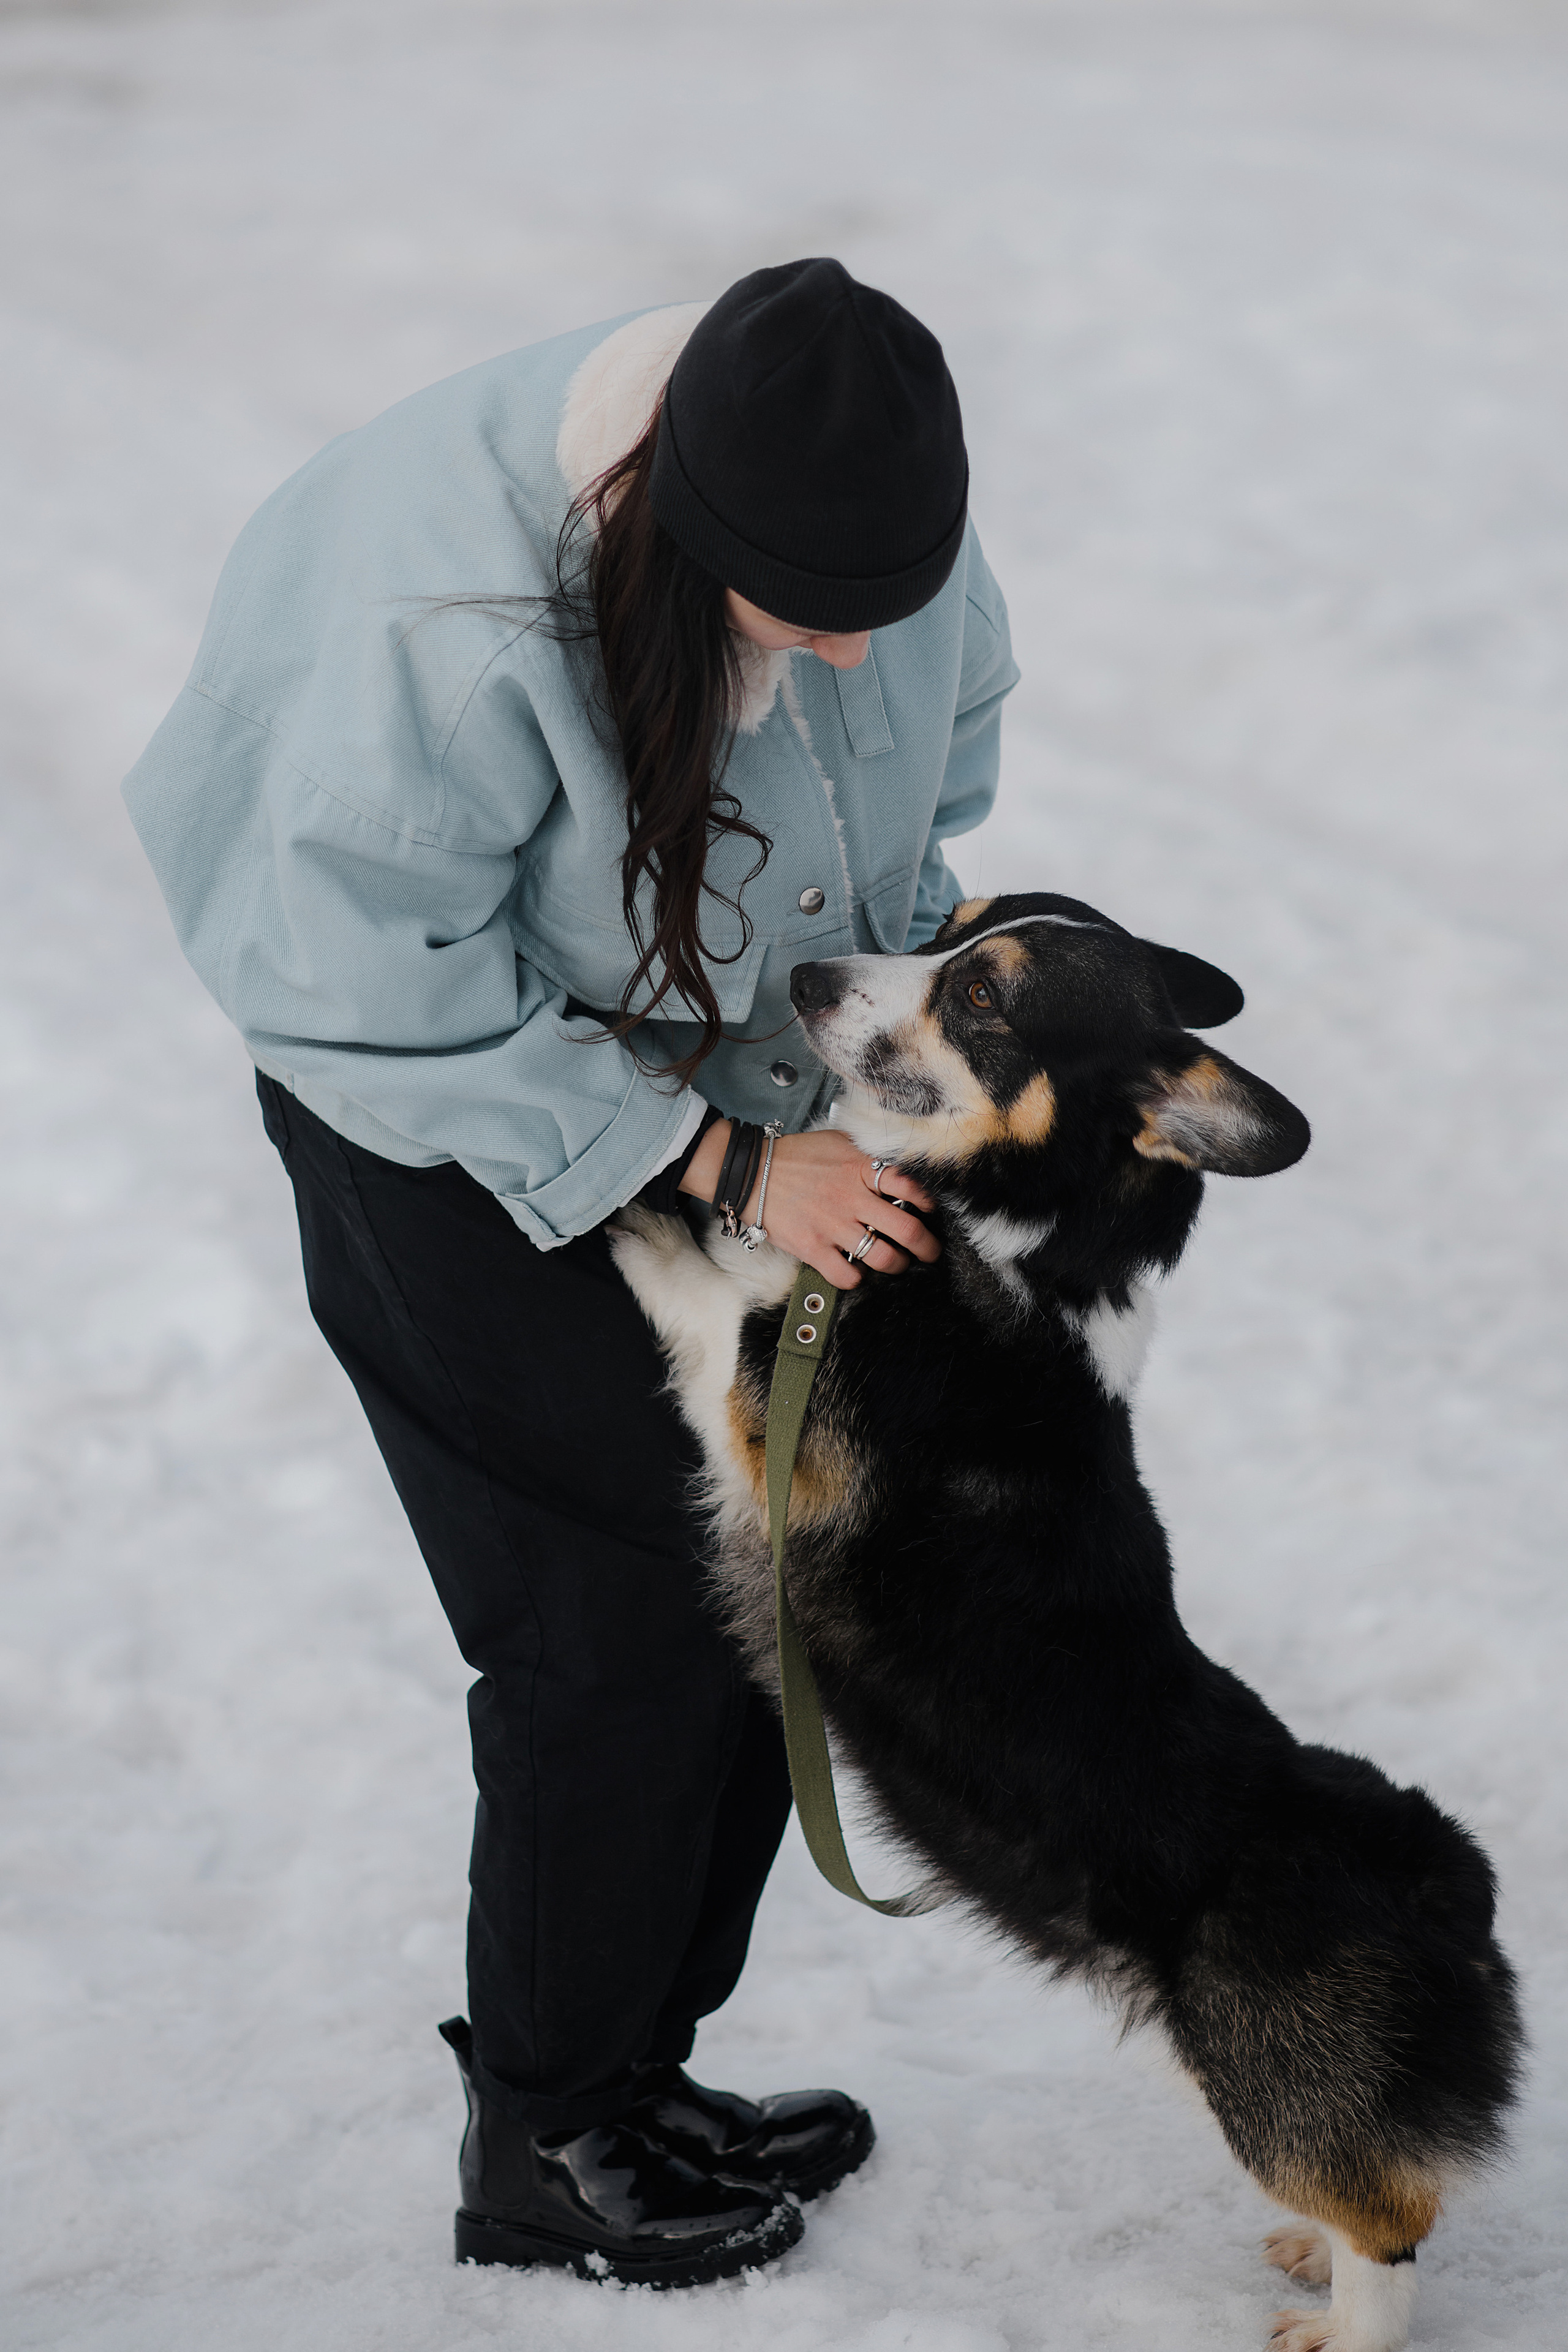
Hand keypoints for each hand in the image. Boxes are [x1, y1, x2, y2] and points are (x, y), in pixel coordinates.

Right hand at [679, 1122, 939, 1289]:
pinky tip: (857, 1270)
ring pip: (884, 1258)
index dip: (929, 1202)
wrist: (751, 1172)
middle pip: (908, 1230)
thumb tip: (898, 1166)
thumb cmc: (796, 1156)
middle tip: (929, 1252)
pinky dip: (858, 1279)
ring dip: (897, 1265)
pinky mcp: (813, 1248)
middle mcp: (852, 1199)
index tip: (930, 1211)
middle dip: (927, 1247)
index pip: (912, 1187)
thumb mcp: (838, 1142)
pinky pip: (848, 1276)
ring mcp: (833, 1226)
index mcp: (861, 1169)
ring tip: (896, 1263)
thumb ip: (868, 1155)